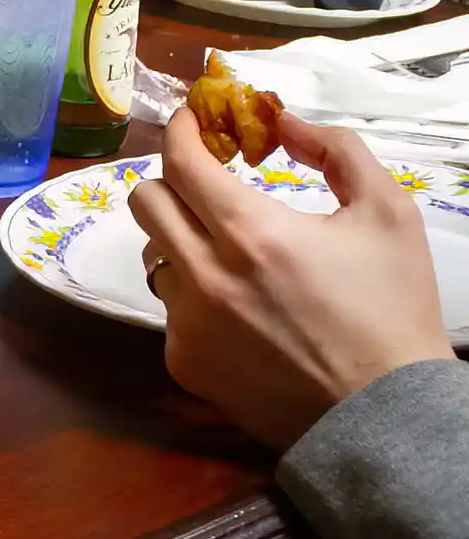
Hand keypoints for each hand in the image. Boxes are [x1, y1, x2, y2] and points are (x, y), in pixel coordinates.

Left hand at [129, 110, 454, 449]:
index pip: (180, 161)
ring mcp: (187, 322)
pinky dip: (195, 296)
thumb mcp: (388, 215)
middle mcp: (204, 274)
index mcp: (251, 232)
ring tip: (233, 254)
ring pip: (155, 254)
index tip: (190, 121)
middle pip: (146, 200)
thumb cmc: (392, 310)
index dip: (180, 131)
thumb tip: (284, 120)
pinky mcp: (183, 361)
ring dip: (182, 240)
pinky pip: (170, 309)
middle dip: (173, 181)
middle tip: (207, 185)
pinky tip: (242, 310)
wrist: (387, 418)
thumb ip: (337, 150)